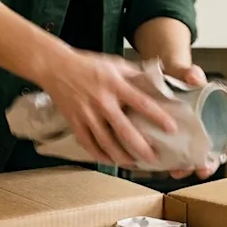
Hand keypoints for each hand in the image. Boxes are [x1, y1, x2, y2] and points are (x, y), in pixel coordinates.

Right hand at [36, 50, 176, 166]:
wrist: (56, 67)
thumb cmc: (87, 64)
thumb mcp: (114, 63)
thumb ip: (134, 74)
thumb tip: (155, 82)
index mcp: (115, 85)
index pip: (141, 103)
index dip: (158, 117)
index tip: (171, 128)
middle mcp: (102, 101)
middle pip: (124, 130)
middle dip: (140, 147)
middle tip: (153, 158)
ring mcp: (87, 114)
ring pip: (106, 142)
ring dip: (121, 156)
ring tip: (133, 163)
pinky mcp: (75, 122)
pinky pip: (88, 144)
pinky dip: (99, 155)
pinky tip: (110, 161)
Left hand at [165, 64, 226, 180]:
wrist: (162, 81)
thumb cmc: (182, 79)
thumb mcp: (188, 73)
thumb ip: (192, 74)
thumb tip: (193, 75)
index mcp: (220, 114)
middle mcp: (210, 130)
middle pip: (216, 152)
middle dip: (212, 164)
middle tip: (204, 170)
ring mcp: (193, 138)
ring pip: (196, 159)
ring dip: (189, 168)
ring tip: (179, 172)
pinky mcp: (176, 143)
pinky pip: (177, 157)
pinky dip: (173, 164)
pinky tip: (165, 167)